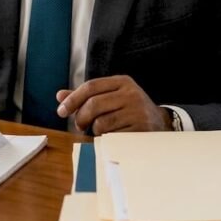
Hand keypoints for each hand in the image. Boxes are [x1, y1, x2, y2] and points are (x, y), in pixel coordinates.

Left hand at [55, 75, 170, 134]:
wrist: (160, 124)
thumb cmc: (128, 110)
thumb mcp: (110, 97)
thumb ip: (86, 96)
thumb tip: (60, 96)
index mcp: (122, 82)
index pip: (91, 86)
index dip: (73, 99)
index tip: (61, 111)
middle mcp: (131, 93)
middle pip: (94, 104)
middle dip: (81, 117)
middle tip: (80, 125)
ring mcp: (137, 111)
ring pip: (101, 122)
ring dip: (94, 130)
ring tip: (99, 130)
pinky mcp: (140, 129)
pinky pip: (112, 136)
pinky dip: (106, 138)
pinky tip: (111, 136)